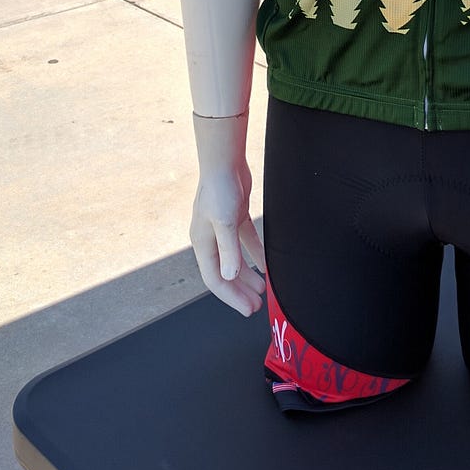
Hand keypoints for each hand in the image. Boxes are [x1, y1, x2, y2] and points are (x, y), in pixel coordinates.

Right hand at [190, 112, 265, 315]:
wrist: (224, 160)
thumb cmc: (219, 188)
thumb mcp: (224, 221)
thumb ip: (228, 250)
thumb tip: (230, 276)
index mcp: (202, 243)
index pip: (215, 279)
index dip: (230, 297)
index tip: (247, 309)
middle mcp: (211, 239)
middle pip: (226, 273)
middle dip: (240, 291)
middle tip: (256, 306)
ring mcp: (223, 229)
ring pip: (236, 260)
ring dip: (248, 276)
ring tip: (263, 289)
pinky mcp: (235, 218)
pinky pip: (246, 243)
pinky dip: (256, 255)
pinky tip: (267, 265)